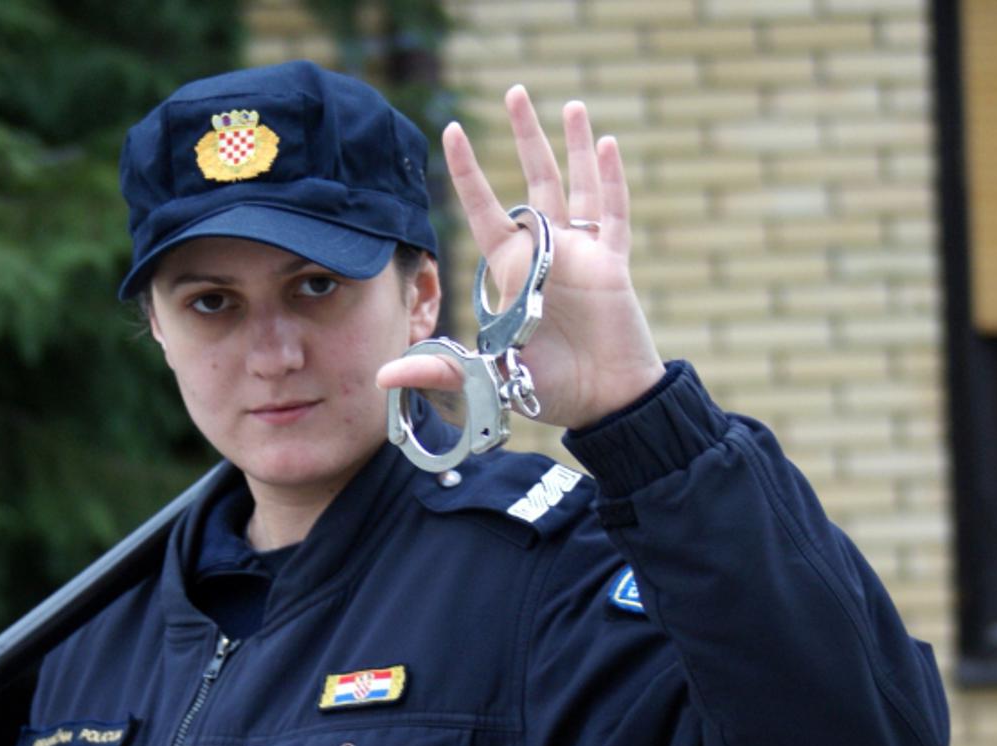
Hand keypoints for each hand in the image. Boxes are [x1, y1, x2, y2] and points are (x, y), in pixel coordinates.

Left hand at [378, 87, 665, 430]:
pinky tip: (608, 145)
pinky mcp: (613, 266)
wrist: (601, 403)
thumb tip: (382, 380)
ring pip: (577, 186)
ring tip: (569, 105)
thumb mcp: (487, 374)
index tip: (450, 131)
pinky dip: (611, 180)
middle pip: (535, 181)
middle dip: (524, 137)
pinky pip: (613, 216)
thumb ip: (440, 369)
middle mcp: (545, 253)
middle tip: (513, 92)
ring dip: (574, 146)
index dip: (468, 172)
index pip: (485, 209)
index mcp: (511, 270)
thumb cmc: (547, 387)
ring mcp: (582, 255)